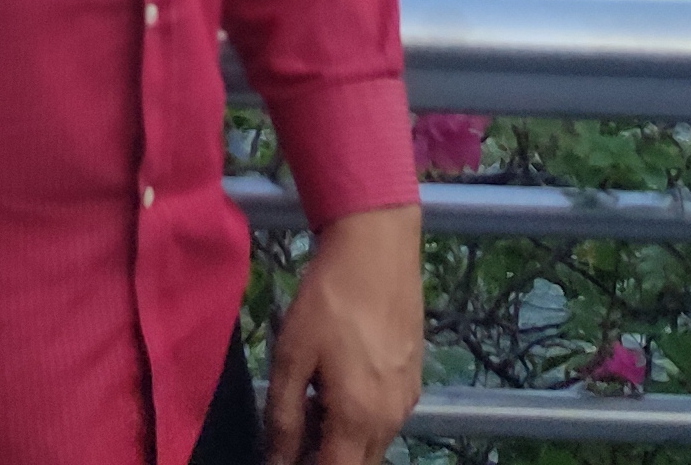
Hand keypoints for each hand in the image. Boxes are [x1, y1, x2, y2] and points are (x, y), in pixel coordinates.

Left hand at [265, 204, 422, 462]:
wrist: (378, 247)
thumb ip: (283, 417)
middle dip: (323, 456)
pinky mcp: (414, 378)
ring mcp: (408, 399)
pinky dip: (360, 417)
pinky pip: (385, 417)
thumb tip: (276, 460)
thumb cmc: (328, 300)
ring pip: (372, 443)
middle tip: (293, 426)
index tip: (282, 453)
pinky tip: (337, 382)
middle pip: (356, 463)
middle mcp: (391, 419)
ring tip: (311, 400)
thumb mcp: (292, 355)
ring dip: (341, 438)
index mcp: (360, 419)